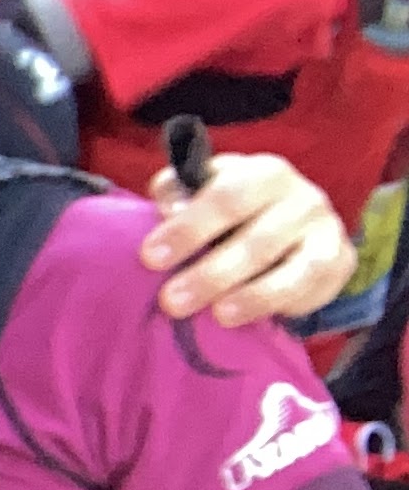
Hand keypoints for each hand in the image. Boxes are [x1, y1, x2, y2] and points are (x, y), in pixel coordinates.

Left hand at [141, 151, 354, 327]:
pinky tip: (248, 317)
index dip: (188, 228)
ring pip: (293, 270)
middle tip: (172, 302)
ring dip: (252, 297)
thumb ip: (176, 194)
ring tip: (217, 316)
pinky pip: (310, 290)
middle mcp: (302, 198)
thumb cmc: (231, 208)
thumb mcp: (199, 190)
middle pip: (257, 239)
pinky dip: (279, 305)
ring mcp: (325, 231)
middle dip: (211, 274)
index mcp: (263, 173)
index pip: (226, 197)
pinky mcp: (338, 262)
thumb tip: (169, 210)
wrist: (292, 222)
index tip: (150, 258)